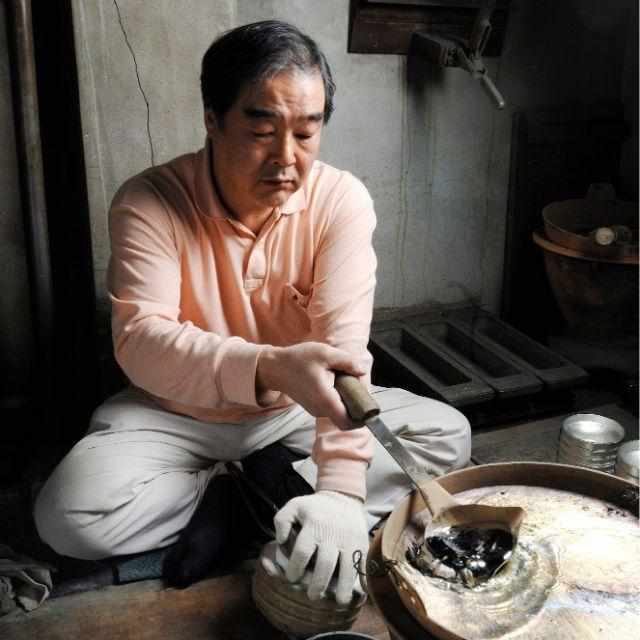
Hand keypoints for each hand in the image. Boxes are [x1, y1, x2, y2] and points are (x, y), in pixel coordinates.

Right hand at [256, 342, 365, 428]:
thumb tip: (362, 371)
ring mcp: (316, 410)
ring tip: (344, 378)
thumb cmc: (298, 359)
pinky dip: (338, 397)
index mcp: (325, 399)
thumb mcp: (325, 353)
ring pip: (339, 410)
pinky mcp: (313, 406)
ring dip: (346, 398)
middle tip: (356, 383)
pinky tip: (335, 380)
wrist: (275, 367)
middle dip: (356, 403)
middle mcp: (320, 409)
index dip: (362, 419)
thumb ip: (346, 361)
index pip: (347, 423)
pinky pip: (331, 406)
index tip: (368, 405)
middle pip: (346, 416)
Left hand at [273, 490, 369, 604]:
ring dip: (344, 587)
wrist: (342, 497)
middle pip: (325, 565)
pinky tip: (359, 591)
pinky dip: (363, 578)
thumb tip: (280, 541)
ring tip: (340, 601)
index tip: (292, 578)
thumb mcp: (294, 506)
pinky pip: (363, 563)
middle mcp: (332, 534)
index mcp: (313, 526)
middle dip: (318, 585)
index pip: (302, 553)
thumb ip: (281, 521)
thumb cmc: (314, 507)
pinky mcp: (362, 543)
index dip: (294, 569)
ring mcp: (349, 539)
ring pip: (348, 567)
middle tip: (313, 596)